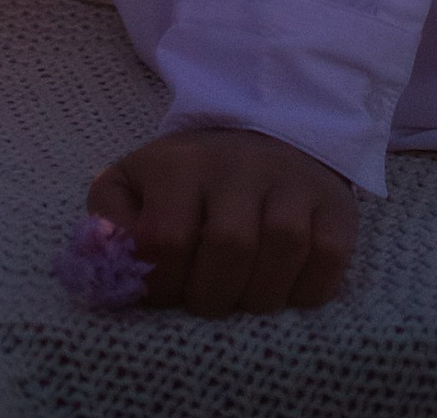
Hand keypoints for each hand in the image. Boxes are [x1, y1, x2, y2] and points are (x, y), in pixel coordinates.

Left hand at [85, 124, 357, 315]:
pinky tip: (284, 288)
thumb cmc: (187, 181)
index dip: (162, 284)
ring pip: (283, 248)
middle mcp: (239, 163)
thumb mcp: (134, 186)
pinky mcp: (333, 202)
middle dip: (211, 296)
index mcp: (180, 162)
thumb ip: (109, 224)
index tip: (164, 292)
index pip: (167, 237)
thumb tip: (103, 263)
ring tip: (243, 296)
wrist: (258, 136)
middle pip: (230, 246)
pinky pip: (329, 257)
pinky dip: (307, 289)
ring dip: (259, 295)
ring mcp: (291, 179)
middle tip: (206, 300)